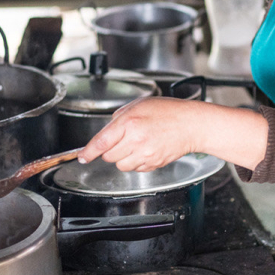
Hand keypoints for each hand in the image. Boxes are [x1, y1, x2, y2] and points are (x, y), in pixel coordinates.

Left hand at [79, 97, 269, 171]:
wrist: (192, 125)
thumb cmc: (169, 112)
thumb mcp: (140, 104)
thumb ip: (119, 117)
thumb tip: (107, 132)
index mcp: (129, 122)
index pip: (101, 142)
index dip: (88, 152)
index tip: (82, 157)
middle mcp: (136, 140)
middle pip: (109, 156)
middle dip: (111, 150)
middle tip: (123, 139)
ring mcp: (145, 154)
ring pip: (121, 165)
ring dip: (123, 158)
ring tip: (137, 144)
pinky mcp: (154, 164)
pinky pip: (136, 169)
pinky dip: (137, 162)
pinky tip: (147, 149)